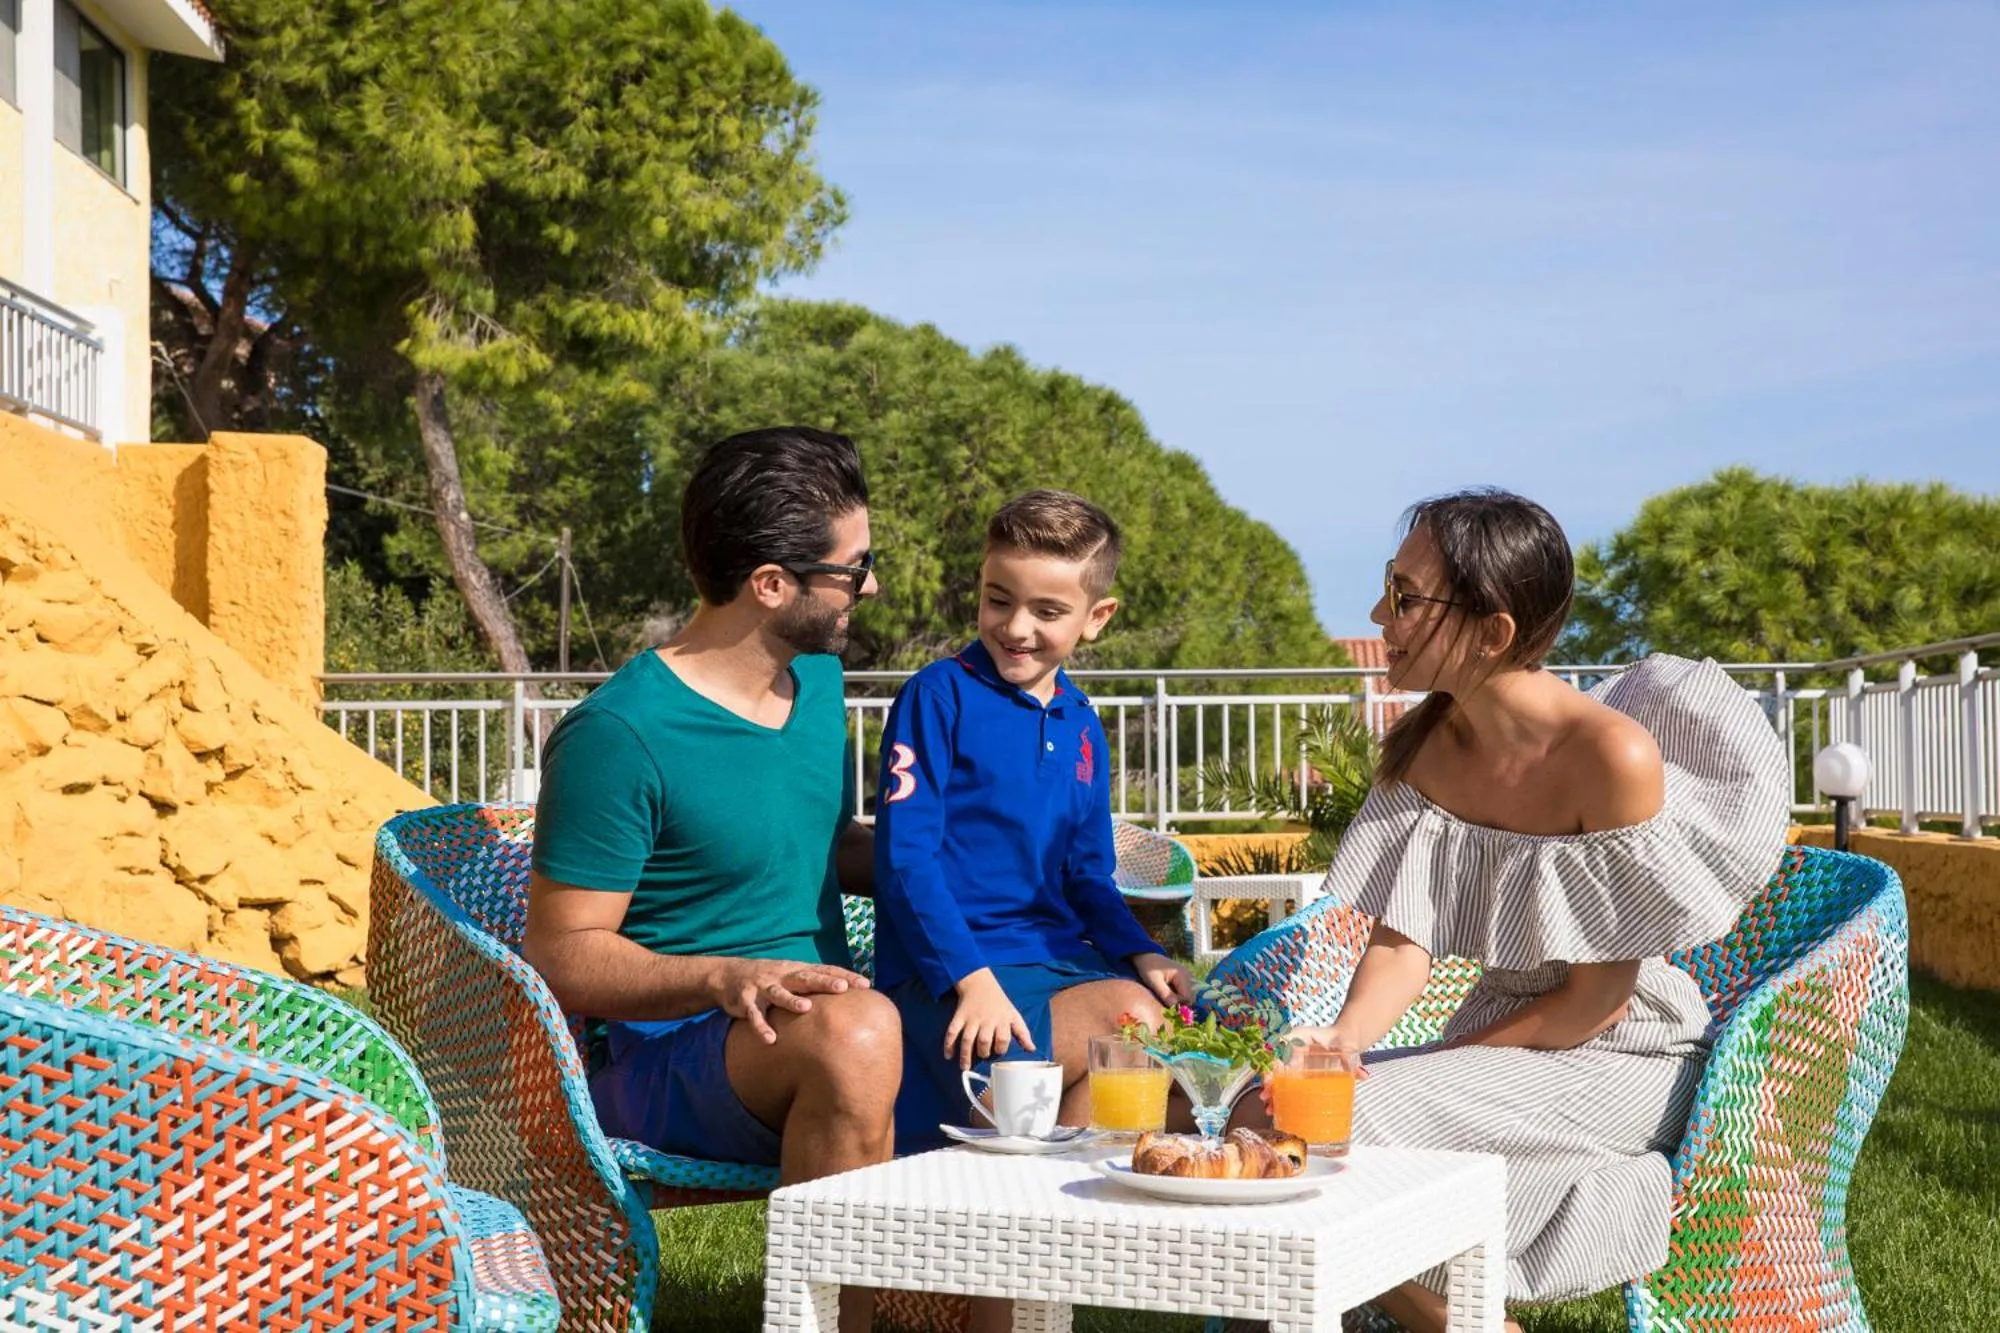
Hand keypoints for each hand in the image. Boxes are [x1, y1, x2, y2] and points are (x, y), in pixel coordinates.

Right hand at [714, 958, 870, 1044]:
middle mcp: (782, 976)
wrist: (728, 975)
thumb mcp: (792, 975)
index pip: (824, 970)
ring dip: (792, 1000)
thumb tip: (847, 993)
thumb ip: (814, 983)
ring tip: (807, 1008)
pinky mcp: (745, 1001)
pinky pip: (754, 1015)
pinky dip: (761, 1027)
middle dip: (824, 983)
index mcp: (796, 970)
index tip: (865, 985)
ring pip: (779, 994)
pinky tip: (771, 1039)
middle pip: (806, 978)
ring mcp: (763, 987)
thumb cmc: (770, 978)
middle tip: (843, 988)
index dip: (844, 976)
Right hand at [946, 969, 1034, 1068]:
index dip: (1001, 1048)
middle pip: (984, 1040)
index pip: (1003, 1039)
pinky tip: (948, 1055)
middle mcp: (986, 1020)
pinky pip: (952, 1031)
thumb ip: (1022, 1033)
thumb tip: (1032, 1049)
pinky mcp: (959, 1017)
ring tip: (965, 1067)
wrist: (979, 983)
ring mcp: (971, 1019)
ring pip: (967, 1039)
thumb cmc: (999, 1003)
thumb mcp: (1013, 1015)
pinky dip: (948, 1044)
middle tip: (983, 1056)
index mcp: (1001, 1020)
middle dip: (983, 1052)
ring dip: (965, 1054)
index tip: (998, 1052)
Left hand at [1131, 952, 1194, 1005]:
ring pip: (1188, 995)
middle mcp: (1188, 975)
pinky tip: (1168, 993)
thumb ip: (1165, 993)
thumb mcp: (1154, 982)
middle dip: (1180, 1002)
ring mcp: (1187, 976)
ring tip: (1166, 997)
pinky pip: (1185, 991)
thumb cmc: (1148, 968)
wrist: (1146, 956)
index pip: (1188, 997)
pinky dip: (1178, 995)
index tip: (1168, 1006)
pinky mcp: (1184, 978)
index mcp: (1182, 975)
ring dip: (1179, 999)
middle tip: (1166, 1003)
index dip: (1180, 1004)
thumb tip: (1174, 1005)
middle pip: (1190, 997)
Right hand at [1259, 1025, 1366, 1112]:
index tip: (1268, 1080)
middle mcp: (1292, 1050)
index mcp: (1299, 1039)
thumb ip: (1352, 1060)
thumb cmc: (1343, 1039)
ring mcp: (1294, 1062)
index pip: (1278, 1051)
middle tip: (1266, 1099)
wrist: (1345, 1038)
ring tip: (1270, 1109)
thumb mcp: (1346, 1047)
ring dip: (1272, 1092)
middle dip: (1268, 1084)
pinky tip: (1277, 1108)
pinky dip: (1281, 1094)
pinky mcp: (1299, 1073)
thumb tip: (1362, 1076)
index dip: (1271, 1066)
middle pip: (1274, 1067)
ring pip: (1277, 1077)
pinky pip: (1286, 1083)